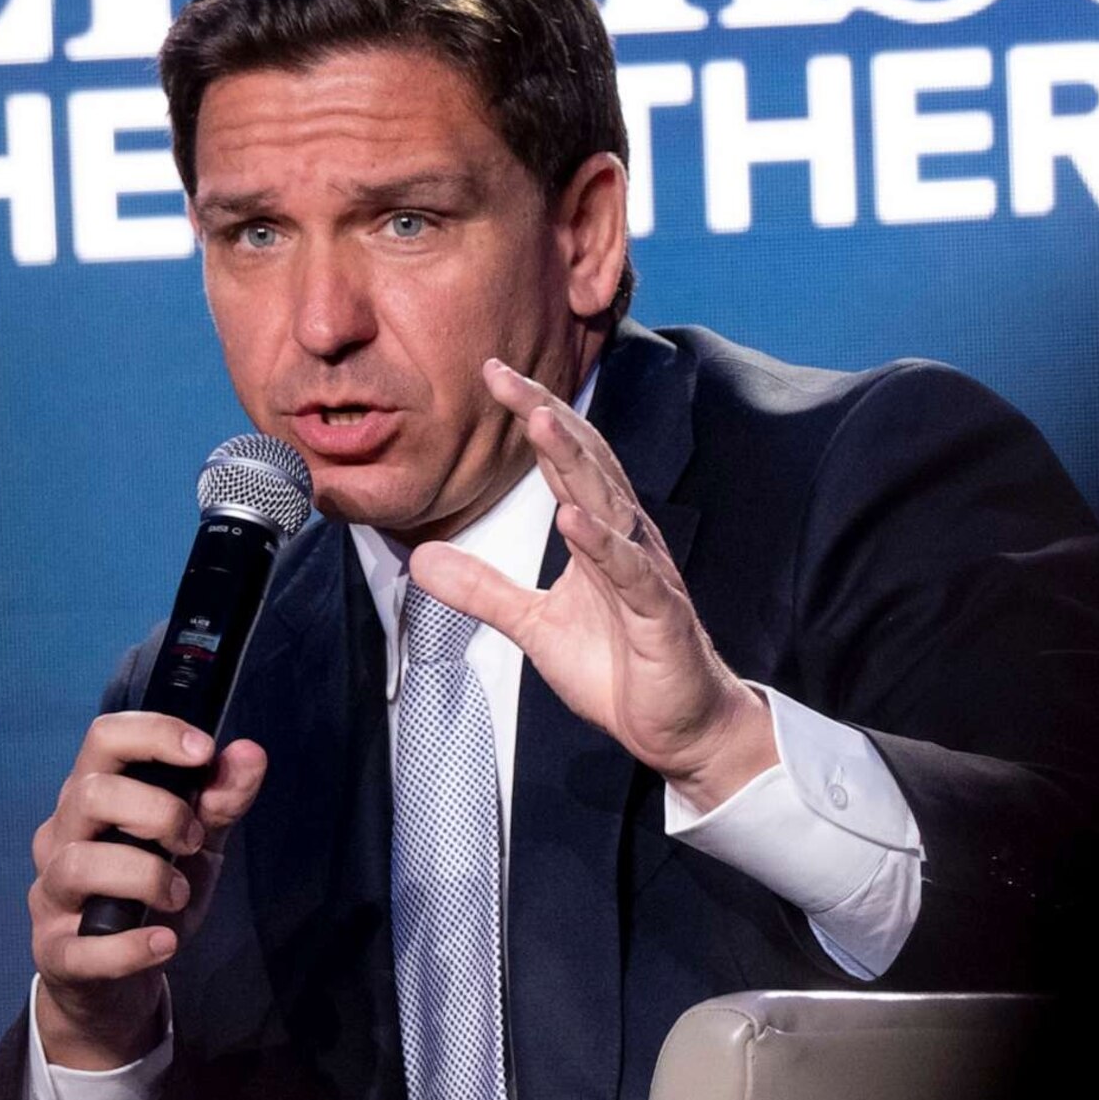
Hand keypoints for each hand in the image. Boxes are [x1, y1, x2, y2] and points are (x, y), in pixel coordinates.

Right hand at [28, 714, 267, 1069]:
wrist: (122, 978)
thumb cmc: (152, 895)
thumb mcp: (196, 844)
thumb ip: (221, 801)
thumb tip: (250, 753)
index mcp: (92, 797)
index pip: (104, 738)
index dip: (154, 734)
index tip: (203, 751)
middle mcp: (61, 837)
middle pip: (91, 795)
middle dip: (157, 812)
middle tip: (192, 840)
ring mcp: (51, 895)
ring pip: (80, 865)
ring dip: (146, 876)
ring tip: (179, 894)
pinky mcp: (54, 953)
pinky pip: (81, 948)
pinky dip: (130, 947)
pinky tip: (164, 942)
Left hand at [410, 359, 778, 810]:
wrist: (677, 727)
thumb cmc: (619, 668)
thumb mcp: (534, 625)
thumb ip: (483, 589)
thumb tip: (420, 558)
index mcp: (599, 533)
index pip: (563, 460)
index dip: (532, 414)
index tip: (493, 373)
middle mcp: (626, 539)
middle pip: (585, 462)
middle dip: (546, 414)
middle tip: (504, 373)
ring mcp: (646, 573)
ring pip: (609, 504)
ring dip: (574, 461)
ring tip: (539, 421)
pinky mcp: (660, 616)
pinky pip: (632, 574)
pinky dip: (604, 545)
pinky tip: (575, 519)